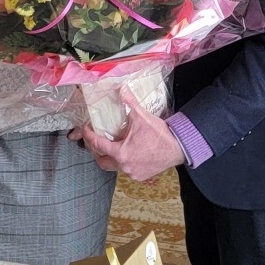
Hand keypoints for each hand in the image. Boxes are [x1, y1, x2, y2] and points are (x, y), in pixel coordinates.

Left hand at [67, 86, 185, 180]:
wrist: (178, 148)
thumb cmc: (159, 134)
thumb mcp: (141, 116)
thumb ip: (129, 102)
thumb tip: (121, 88)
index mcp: (121, 153)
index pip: (98, 145)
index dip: (89, 136)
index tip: (86, 129)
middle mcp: (124, 166)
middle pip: (103, 162)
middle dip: (97, 153)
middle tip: (96, 142)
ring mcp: (133, 173)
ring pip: (115, 167)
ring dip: (111, 158)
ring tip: (112, 146)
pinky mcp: (141, 176)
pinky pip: (127, 171)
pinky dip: (124, 163)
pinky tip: (128, 153)